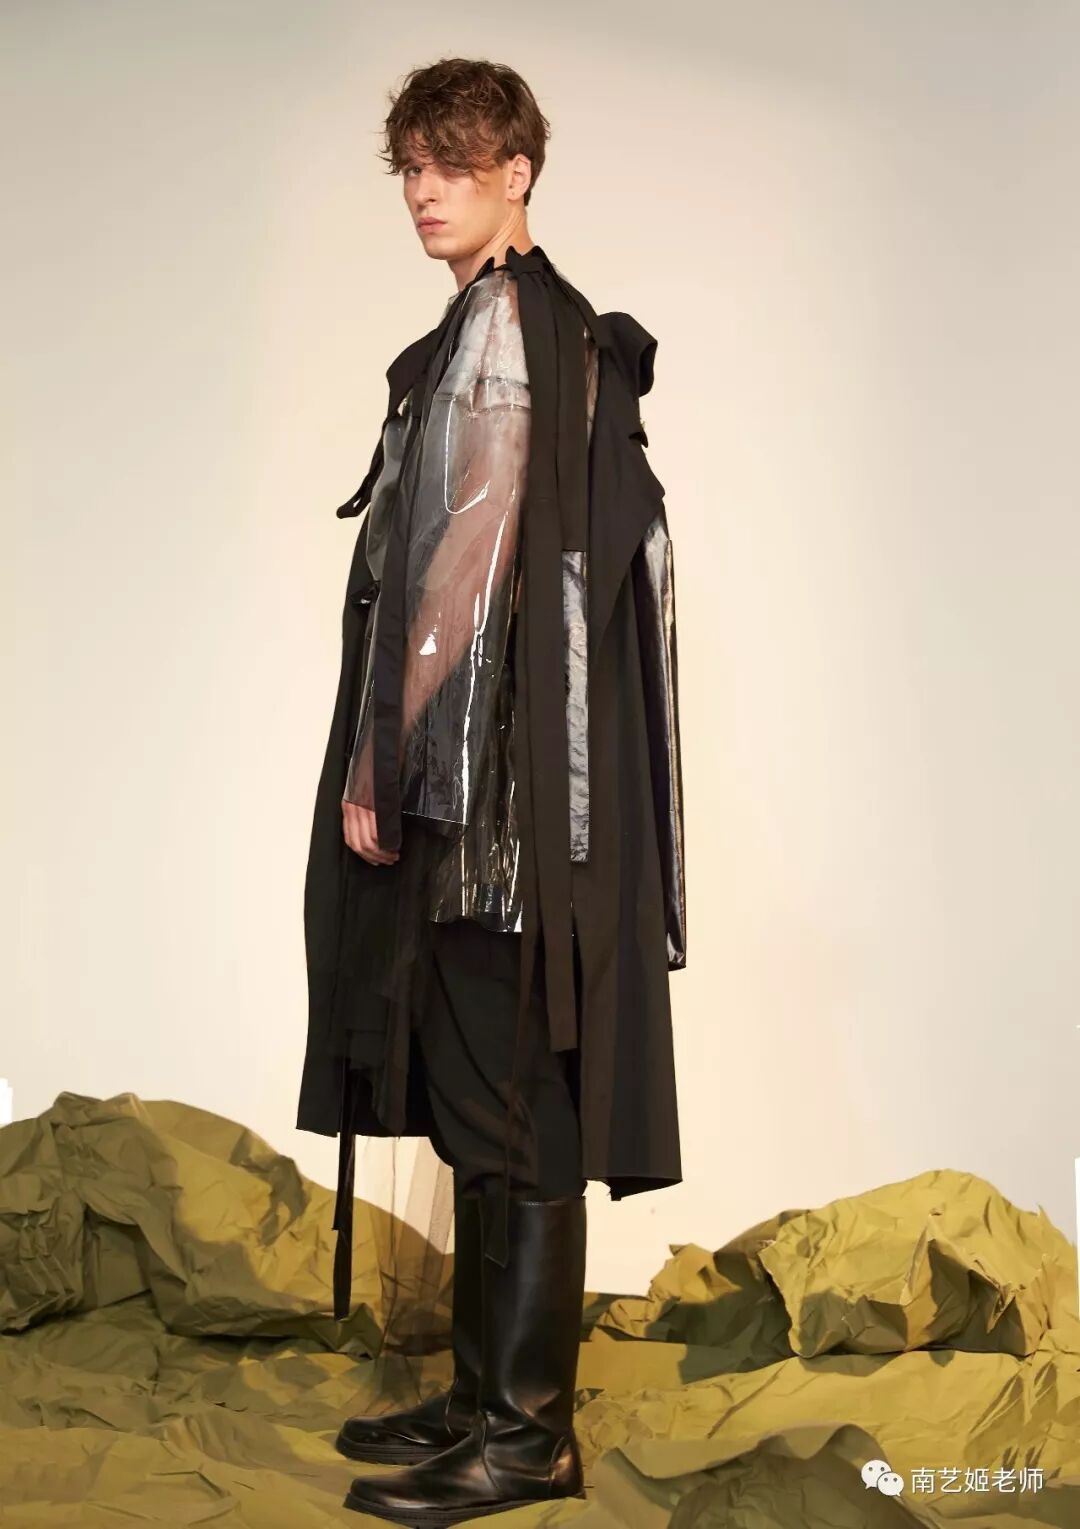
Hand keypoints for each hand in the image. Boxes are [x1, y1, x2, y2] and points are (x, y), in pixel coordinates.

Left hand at [342, 734, 398, 864]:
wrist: (385, 742)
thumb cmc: (379, 763)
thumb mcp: (368, 787)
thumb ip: (368, 807)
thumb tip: (376, 829)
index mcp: (349, 803)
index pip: (350, 838)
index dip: (363, 853)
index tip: (375, 859)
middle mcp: (352, 805)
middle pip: (358, 843)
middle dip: (373, 856)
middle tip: (388, 860)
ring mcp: (363, 803)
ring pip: (368, 840)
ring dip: (381, 852)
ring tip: (393, 855)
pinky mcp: (375, 799)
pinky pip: (377, 829)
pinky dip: (386, 841)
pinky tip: (394, 844)